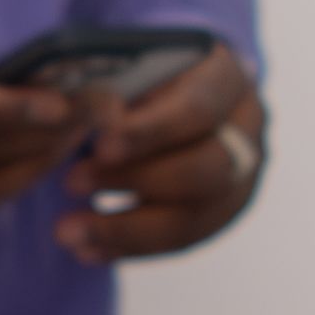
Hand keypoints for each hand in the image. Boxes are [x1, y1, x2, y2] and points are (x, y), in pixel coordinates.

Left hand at [46, 42, 265, 262]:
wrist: (172, 96)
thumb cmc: (141, 73)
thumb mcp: (130, 64)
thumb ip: (112, 87)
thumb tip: (76, 112)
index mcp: (227, 77)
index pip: (198, 108)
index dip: (150, 131)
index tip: (100, 146)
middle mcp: (246, 128)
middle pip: (204, 167)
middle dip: (135, 180)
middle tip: (71, 182)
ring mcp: (242, 175)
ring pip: (193, 215)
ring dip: (125, 227)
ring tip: (68, 232)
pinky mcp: (224, 212)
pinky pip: (181, 240)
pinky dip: (130, 247)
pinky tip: (87, 250)